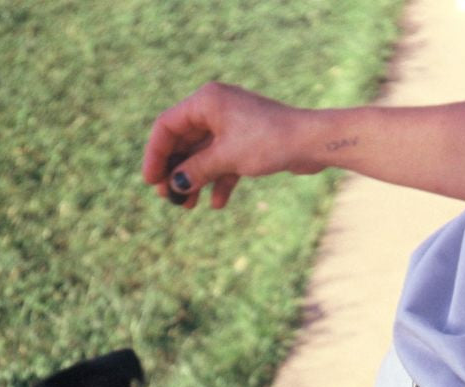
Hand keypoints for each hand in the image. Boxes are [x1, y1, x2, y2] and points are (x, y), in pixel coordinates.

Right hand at [141, 82, 320, 210]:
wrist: (314, 142)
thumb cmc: (270, 141)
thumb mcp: (226, 158)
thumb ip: (196, 170)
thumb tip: (174, 184)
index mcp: (206, 101)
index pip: (167, 126)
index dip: (155, 154)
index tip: (150, 181)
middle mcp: (217, 109)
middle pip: (184, 141)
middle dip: (176, 171)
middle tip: (168, 197)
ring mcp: (233, 125)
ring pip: (204, 154)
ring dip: (195, 180)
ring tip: (188, 206)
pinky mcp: (248, 141)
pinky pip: (225, 161)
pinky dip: (219, 180)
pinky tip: (218, 204)